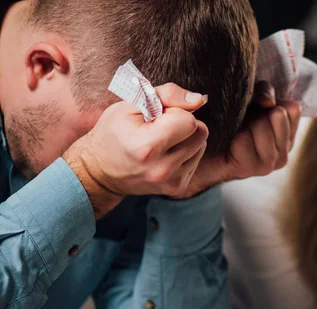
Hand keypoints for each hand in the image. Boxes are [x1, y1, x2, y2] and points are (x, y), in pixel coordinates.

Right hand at [63, 83, 208, 216]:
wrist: (100, 171)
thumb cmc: (114, 132)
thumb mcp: (131, 104)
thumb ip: (168, 95)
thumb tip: (200, 99)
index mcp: (147, 147)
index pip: (189, 121)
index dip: (175, 112)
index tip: (157, 116)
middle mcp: (162, 169)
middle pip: (200, 133)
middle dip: (184, 124)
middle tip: (160, 127)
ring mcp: (171, 181)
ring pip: (201, 145)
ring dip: (186, 138)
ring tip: (161, 141)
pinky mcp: (178, 188)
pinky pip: (196, 160)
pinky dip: (184, 153)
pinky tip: (164, 154)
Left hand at [174, 81, 301, 197]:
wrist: (199, 149)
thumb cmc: (228, 120)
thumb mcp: (250, 97)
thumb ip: (264, 92)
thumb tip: (268, 103)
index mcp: (288, 134)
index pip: (292, 108)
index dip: (272, 101)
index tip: (256, 108)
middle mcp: (284, 151)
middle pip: (278, 115)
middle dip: (257, 113)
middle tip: (242, 121)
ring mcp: (269, 163)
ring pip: (262, 127)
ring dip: (244, 124)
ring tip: (235, 131)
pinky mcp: (250, 169)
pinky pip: (244, 141)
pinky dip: (232, 136)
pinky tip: (226, 141)